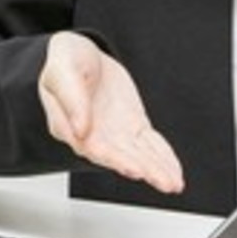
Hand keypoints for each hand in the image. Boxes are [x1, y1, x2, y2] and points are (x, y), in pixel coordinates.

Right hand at [39, 32, 184, 193]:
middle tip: (164, 181)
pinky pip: (151, 145)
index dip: (116, 160)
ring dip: (158, 170)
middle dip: (145, 170)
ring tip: (174, 183)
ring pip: (139, 156)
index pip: (94, 148)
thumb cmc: (66, 62)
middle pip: (121, 157)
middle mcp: (94, 137)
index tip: (134, 169)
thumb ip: (70, 98)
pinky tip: (174, 171)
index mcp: (70, 127)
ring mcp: (115, 135)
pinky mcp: (133, 127)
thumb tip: (81, 130)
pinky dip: (164, 157)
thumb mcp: (62, 70)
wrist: (82, 54)